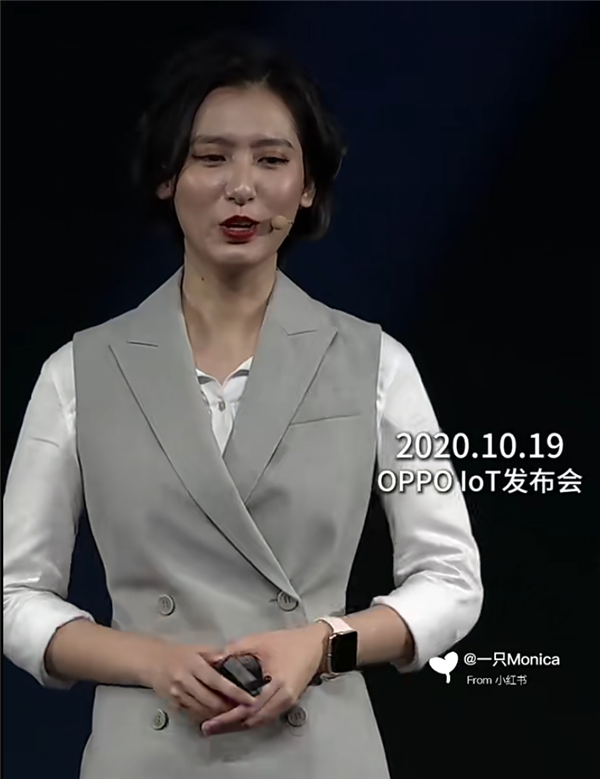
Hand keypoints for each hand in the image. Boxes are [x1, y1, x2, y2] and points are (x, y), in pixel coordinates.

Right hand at [143, 641, 255, 725]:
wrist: (153, 662)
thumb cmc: (180, 654)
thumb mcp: (198, 649)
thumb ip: (215, 654)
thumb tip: (233, 660)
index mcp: (194, 665)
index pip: (216, 681)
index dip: (234, 692)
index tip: (249, 699)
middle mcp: (185, 682)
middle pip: (210, 700)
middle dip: (228, 707)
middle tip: (244, 709)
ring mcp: (178, 695)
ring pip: (202, 711)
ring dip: (219, 714)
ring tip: (233, 712)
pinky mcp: (174, 705)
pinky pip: (193, 715)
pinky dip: (206, 716)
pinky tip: (216, 714)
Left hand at [201, 624, 326, 736]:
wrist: (314, 645)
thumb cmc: (288, 641)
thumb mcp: (260, 640)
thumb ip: (236, 649)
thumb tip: (213, 660)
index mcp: (277, 682)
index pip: (249, 706)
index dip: (229, 716)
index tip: (210, 721)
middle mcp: (284, 698)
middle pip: (254, 719)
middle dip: (230, 725)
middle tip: (208, 728)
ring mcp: (288, 702)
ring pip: (260, 721)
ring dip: (240, 725)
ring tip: (219, 726)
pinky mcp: (288, 703)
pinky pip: (267, 716)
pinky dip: (252, 719)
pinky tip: (238, 718)